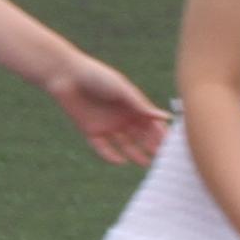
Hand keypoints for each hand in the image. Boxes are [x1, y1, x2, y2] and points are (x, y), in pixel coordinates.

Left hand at [50, 52, 169, 165]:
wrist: (67, 76)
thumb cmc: (98, 76)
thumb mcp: (123, 90)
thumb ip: (142, 106)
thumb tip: (167, 117)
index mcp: (134, 106)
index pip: (152, 124)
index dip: (162, 134)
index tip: (172, 145)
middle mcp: (123, 117)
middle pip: (141, 136)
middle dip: (152, 146)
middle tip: (163, 158)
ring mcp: (108, 125)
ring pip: (125, 144)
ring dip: (135, 153)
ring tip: (146, 164)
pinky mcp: (91, 131)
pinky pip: (103, 147)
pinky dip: (111, 155)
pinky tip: (121, 161)